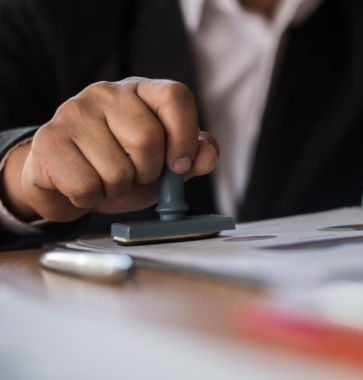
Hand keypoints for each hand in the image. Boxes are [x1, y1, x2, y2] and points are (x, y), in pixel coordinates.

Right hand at [0, 77, 218, 221]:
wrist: (68, 180)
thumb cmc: (122, 166)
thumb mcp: (165, 162)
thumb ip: (192, 156)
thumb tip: (207, 155)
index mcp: (141, 91)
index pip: (175, 96)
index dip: (184, 136)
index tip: (179, 165)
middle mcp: (107, 93)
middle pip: (147, 138)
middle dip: (147, 172)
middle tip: (135, 174)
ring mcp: (74, 112)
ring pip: (117, 170)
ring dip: (119, 189)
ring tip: (108, 179)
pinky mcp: (48, 139)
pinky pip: (87, 186)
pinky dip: (92, 198)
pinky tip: (86, 186)